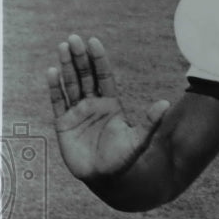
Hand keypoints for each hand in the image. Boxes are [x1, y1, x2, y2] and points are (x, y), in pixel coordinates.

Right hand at [47, 35, 169, 180]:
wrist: (106, 180)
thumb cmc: (124, 160)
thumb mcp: (139, 140)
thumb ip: (150, 122)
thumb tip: (166, 104)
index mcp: (110, 105)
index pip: (104, 77)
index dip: (99, 60)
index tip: (94, 42)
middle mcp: (93, 105)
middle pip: (85, 76)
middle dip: (80, 58)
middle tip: (74, 38)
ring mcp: (77, 113)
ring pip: (70, 84)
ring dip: (66, 66)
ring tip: (62, 47)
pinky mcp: (63, 124)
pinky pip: (57, 102)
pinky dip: (54, 87)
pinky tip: (52, 72)